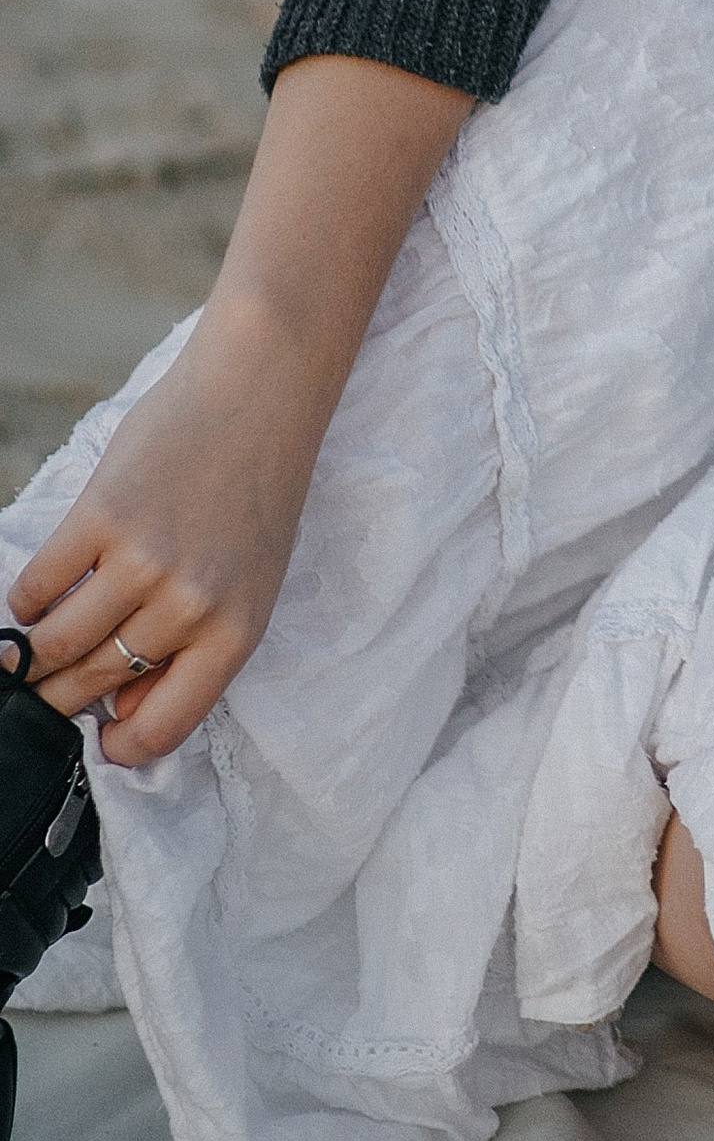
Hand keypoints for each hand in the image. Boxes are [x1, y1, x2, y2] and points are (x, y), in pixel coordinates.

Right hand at [8, 316, 319, 764]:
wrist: (261, 392)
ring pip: (56, 643)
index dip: (120, 747)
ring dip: (32, 654)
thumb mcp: (252, 582)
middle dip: (59, 697)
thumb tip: (123, 712)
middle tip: (38, 691)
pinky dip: (25, 599)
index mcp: (235, 632)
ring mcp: (142, 562)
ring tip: (29, 649)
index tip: (97, 738)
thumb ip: (199, 647)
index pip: (163, 729)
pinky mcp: (100, 516)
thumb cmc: (257, 489)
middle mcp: (189, 607)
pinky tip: (36, 593)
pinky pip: (36, 586)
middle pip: (97, 684)